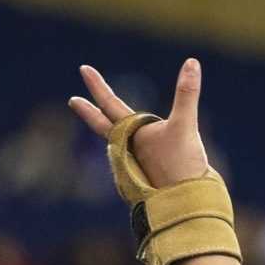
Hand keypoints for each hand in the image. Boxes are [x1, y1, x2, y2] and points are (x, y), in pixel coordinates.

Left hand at [70, 59, 210, 188]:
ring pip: (121, 140)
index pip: (108, 103)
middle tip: (72, 101)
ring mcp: (133, 163)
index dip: (96, 85)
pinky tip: (139, 150)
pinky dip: (133, 147)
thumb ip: (187, 93)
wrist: (185, 203)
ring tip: (114, 122)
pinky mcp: (143, 175)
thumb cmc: (181, 165)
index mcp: (130, 134)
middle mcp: (126, 148)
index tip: (83, 69)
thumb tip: (192, 62)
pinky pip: (134, 155)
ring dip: (115, 130)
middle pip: (103, 124)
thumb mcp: (185, 125)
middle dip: (89, 111)